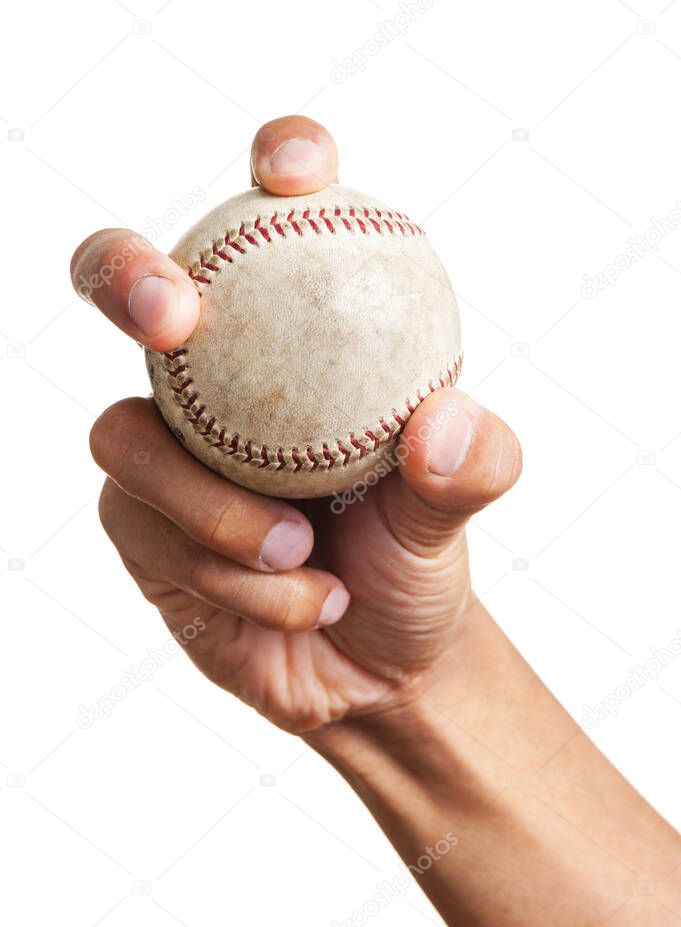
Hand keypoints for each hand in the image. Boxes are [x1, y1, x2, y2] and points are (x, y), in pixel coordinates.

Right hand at [72, 116, 520, 732]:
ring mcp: (162, 449)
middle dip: (125, 274)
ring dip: (219, 511)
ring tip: (303, 555)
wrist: (373, 663)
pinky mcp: (136, 524)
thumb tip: (438, 423)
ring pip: (130, 440)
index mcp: (294, 337)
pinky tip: (306, 601)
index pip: (273, 220)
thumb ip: (472, 465)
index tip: (296, 174)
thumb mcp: (455, 511)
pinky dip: (238, 579)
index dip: (276, 161)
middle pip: (127, 283)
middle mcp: (213, 376)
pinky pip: (153, 533)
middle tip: (170, 313)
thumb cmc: (411, 558)